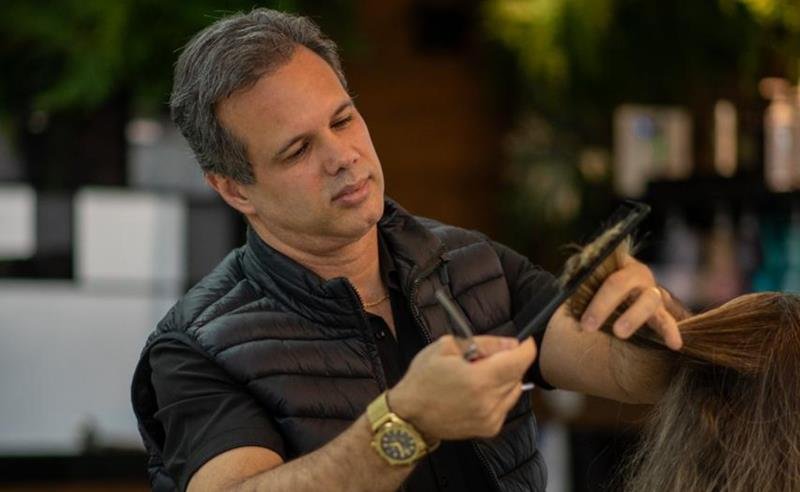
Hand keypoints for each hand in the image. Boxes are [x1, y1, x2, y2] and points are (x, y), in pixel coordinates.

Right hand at [388, 335, 534, 440]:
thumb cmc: (423, 378)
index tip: (523, 340)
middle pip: (518, 373)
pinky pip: (505, 404)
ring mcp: (491, 418)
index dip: (525, 347)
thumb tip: (511, 344)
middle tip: (484, 358)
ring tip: (478, 376)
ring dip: (504, 378)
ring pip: (515, 389)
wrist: (410, 416)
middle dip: (508, 361)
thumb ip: (484, 343)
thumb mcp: (447, 347)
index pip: (521, 360)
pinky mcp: (490, 428)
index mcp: (479, 379)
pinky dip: (498, 394)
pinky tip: (477, 392)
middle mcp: (489, 401)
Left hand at [578, 255, 682, 349]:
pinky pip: (667, 320)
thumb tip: (566, 289)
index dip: (596, 300)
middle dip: (603, 306)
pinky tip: (674, 344)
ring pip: (648, 300)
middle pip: (622, 285)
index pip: (606, 277)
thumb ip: (579, 281)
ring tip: (620, 333)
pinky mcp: (660, 311)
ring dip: (632, 317)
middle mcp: (638, 275)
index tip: (584, 322)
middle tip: (588, 327)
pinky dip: (671, 331)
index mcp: (619, 264)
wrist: (615, 295)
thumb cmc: (599, 287)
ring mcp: (651, 292)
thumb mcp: (587, 281)